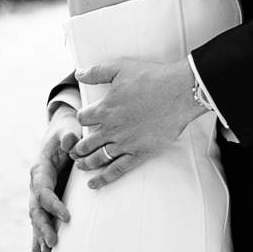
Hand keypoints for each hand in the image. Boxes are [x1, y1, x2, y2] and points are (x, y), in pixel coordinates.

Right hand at [28, 107, 79, 251]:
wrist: (60, 133)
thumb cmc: (65, 131)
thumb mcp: (67, 129)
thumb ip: (69, 136)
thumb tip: (70, 143)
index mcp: (40, 169)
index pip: (43, 191)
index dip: (53, 205)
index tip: (68, 217)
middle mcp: (36, 184)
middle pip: (35, 209)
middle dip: (42, 227)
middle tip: (53, 242)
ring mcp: (39, 193)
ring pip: (36, 218)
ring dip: (40, 235)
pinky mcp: (46, 199)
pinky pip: (40, 219)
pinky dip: (39, 236)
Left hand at [70, 58, 202, 187]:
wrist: (179, 92)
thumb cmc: (152, 77)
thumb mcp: (120, 68)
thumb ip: (96, 72)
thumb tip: (78, 74)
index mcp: (105, 108)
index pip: (83, 118)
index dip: (81, 118)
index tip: (84, 119)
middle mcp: (111, 129)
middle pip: (86, 142)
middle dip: (78, 147)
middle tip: (74, 151)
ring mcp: (125, 143)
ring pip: (98, 157)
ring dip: (86, 163)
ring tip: (80, 165)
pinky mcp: (139, 153)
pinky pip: (117, 170)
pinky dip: (104, 178)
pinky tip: (94, 184)